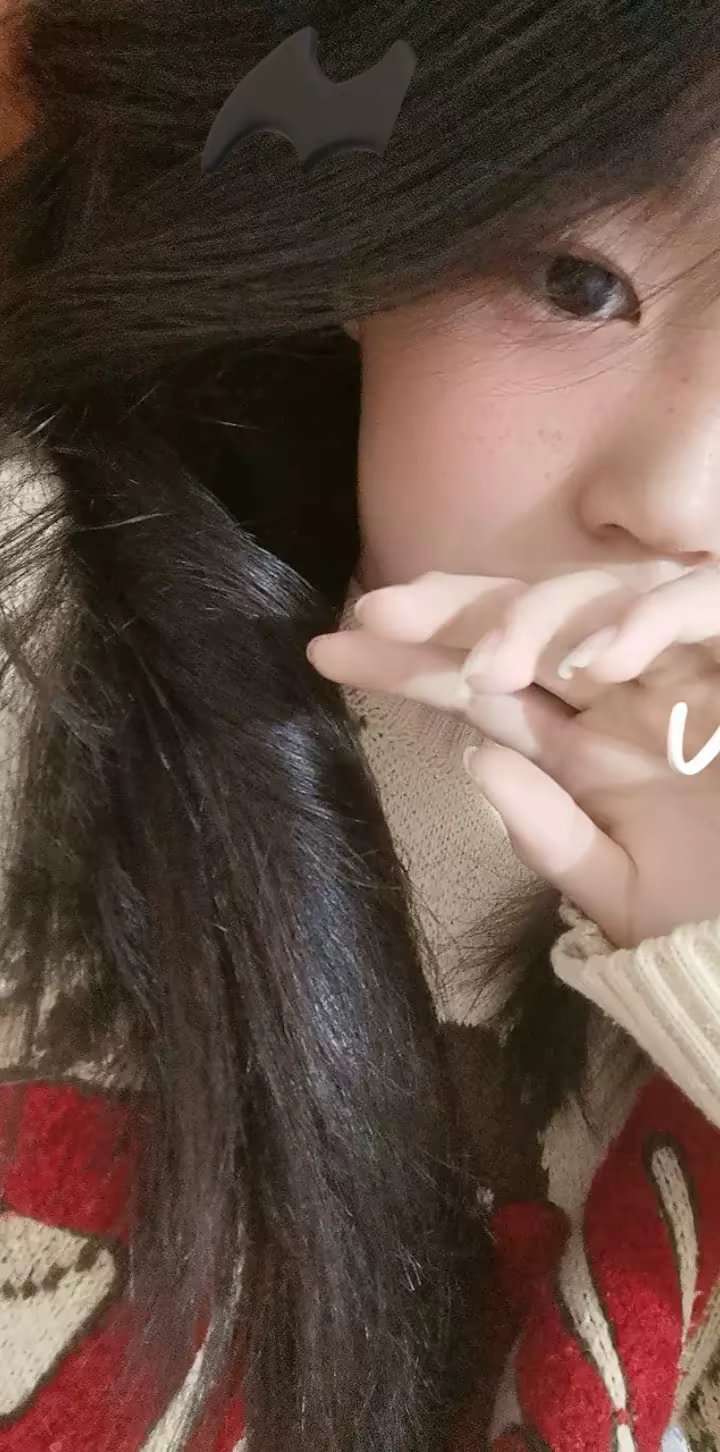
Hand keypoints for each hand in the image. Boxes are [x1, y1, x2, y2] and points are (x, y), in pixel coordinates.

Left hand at [306, 566, 719, 948]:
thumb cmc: (712, 917)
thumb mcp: (621, 893)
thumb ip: (548, 834)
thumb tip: (471, 759)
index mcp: (580, 747)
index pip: (481, 690)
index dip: (408, 666)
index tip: (330, 650)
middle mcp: (619, 696)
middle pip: (519, 624)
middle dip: (447, 611)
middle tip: (373, 608)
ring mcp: (679, 673)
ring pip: (594, 603)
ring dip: (534, 622)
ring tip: (484, 668)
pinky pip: (692, 609)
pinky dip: (644, 624)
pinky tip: (593, 662)